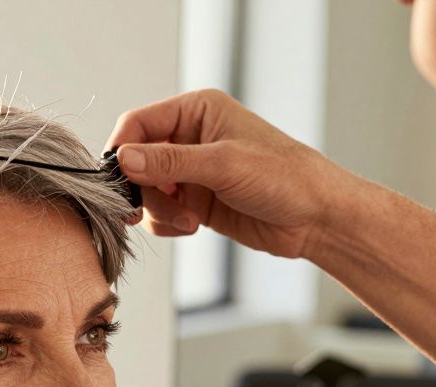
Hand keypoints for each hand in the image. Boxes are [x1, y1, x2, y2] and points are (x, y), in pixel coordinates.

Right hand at [106, 89, 362, 259]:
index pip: (138, 123)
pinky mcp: (192, 202)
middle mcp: (189, 139)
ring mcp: (190, 172)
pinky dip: (166, 224)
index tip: (119, 178)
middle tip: (152, 207)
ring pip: (145, 191)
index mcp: (197, 112)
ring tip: (187, 220)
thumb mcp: (224, 164)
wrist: (316, 219)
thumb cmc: (285, 178)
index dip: (123, 149)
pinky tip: (190, 226)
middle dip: (144, 189)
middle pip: (136, 161)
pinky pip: (158, 213)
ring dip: (158, 210)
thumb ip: (169, 161)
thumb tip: (123, 159)